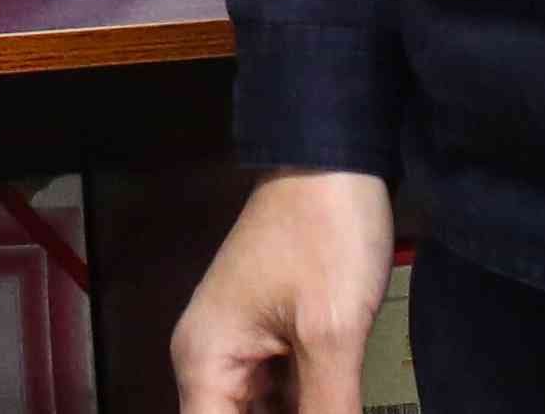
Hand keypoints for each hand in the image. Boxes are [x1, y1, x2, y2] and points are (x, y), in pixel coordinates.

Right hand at [171, 169, 394, 413]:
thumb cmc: (323, 229)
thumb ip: (326, 410)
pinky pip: (283, 393)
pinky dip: (310, 403)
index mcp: (205, 359)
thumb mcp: (330, 334)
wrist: (337, 157)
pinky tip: (339, 399)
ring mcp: (242, 345)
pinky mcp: (272, 336)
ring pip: (264, 412)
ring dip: (302, 412)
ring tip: (338, 398)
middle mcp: (211, 358)